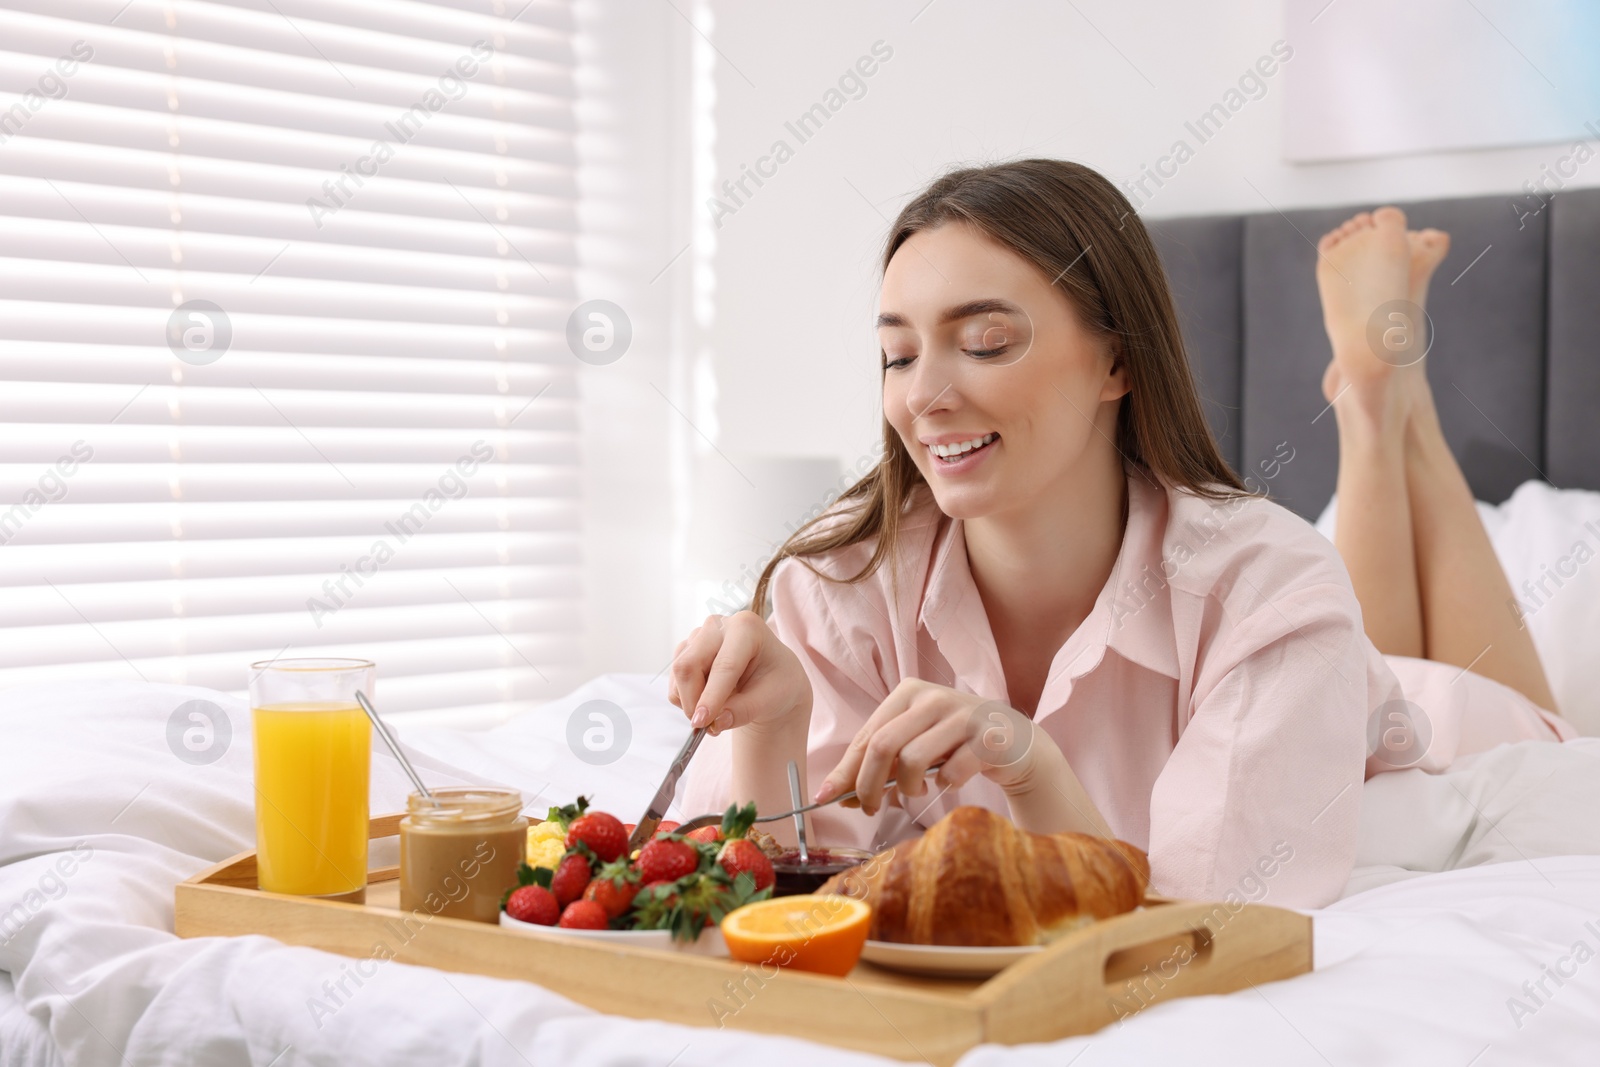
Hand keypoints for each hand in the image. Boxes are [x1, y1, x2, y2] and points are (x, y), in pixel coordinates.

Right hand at [666, 611, 811, 735]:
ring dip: (689, 702)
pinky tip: (708, 700)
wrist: (770, 675)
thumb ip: (744, 711)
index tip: (702, 722)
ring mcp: (697, 636)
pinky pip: (674, 680)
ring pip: (678, 674)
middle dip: (693, 701)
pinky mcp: (685, 650)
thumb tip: (715, 723)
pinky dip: (685, 698)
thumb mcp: (772, 698)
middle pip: (688, 665)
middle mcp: (717, 626)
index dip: (711, 696)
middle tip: (705, 726)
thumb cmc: (777, 681)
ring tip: (716, 713)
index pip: (724, 666)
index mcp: (746, 628)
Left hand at [815, 679, 1048, 815]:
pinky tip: (950, 783)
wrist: (1014, 741)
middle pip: (883, 746)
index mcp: (909, 692)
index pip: (867, 736)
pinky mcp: (987, 738)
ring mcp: (962, 716)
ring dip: (908, 789)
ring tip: (916, 792)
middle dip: (868, 785)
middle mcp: (933, 697)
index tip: (826, 798)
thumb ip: (880, 761)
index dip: (845, 770)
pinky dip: (945, 786)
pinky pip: (952, 772)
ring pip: (913, 759)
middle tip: (870, 809)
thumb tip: (837, 793)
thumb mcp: (915, 741)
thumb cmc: (955, 742)